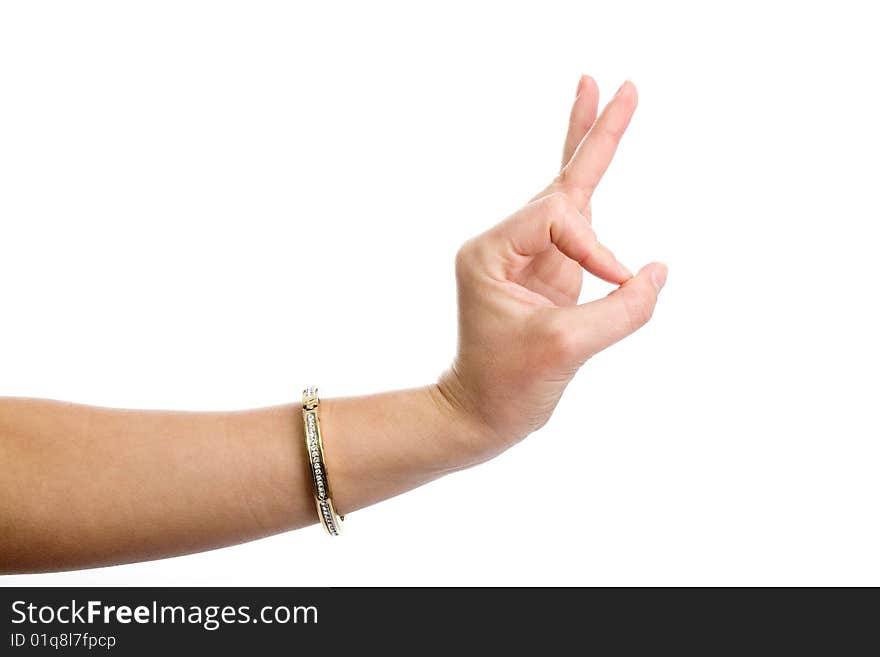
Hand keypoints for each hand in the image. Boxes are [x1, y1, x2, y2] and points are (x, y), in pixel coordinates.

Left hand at [438, 77, 667, 462]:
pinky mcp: (552, 270)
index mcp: (491, 252)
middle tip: (625, 84)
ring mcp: (530, 255)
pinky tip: (599, 144)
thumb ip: (619, 310)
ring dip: (595, 143)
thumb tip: (658, 273)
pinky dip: (593, 184)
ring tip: (619, 92)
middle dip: (593, 133)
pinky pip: (580, 221)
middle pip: (559, 179)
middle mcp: (506, 244)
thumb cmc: (508, 386)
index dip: (595, 246)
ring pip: (568, 191)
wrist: (483, 415)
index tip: (619, 282)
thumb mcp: (564, 349)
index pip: (557, 219)